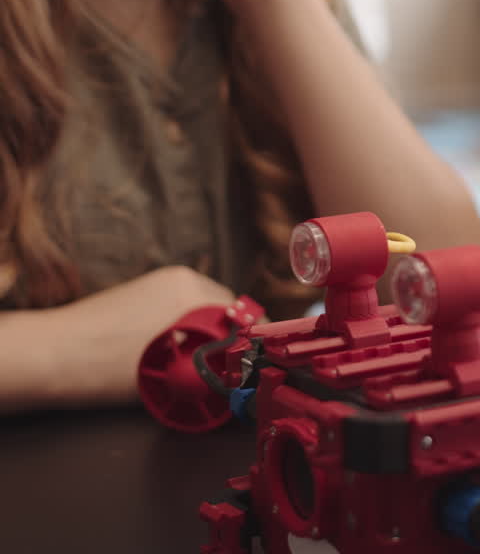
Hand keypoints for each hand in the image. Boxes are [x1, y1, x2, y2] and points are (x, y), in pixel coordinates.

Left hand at [0, 266, 236, 412]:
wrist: (48, 356)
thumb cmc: (103, 368)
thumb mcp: (172, 374)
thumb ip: (215, 368)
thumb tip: (242, 377)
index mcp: (193, 293)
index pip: (247, 317)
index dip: (253, 344)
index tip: (255, 365)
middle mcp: (182, 279)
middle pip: (227, 311)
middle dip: (230, 338)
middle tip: (229, 369)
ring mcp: (161, 282)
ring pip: (204, 310)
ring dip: (208, 334)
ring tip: (199, 363)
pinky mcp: (143, 291)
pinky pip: (182, 308)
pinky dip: (186, 328)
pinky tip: (174, 352)